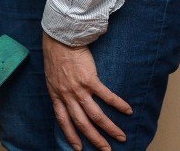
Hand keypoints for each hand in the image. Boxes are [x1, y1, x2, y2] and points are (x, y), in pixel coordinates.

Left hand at [42, 32, 131, 150]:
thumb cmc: (56, 56)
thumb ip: (59, 90)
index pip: (63, 120)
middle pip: (82, 123)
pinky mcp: (89, 79)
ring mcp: (78, 88)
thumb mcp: (51, 77)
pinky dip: (118, 104)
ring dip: (110, 128)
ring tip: (121, 137)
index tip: (78, 148)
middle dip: (95, 139)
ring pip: (95, 115)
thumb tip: (66, 101)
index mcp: (56, 94)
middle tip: (106, 150)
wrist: (60, 39)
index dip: (71, 135)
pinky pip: (106, 96)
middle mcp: (67, 95)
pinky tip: (128, 111)